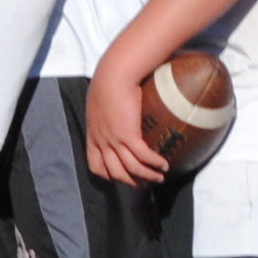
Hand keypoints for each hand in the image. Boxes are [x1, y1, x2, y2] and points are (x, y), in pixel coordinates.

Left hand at [86, 59, 164, 185]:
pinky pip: (143, 157)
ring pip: (131, 169)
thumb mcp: (101, 102)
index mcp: (93, 135)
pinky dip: (154, 163)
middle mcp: (102, 142)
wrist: (114, 74)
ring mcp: (114, 140)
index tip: (121, 175)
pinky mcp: (128, 135)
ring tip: (159, 177)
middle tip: (144, 182)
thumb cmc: (109, 81)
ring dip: (147, 176)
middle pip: (115, 172)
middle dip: (130, 181)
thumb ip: (106, 114)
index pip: (96, 165)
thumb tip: (120, 113)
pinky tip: (163, 164)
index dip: (108, 175)